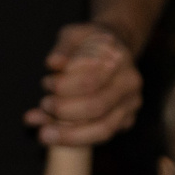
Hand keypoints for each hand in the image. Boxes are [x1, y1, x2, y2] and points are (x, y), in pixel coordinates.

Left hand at [24, 22, 143, 146]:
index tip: (46, 83)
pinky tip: (53, 136)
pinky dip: (76, 140)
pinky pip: (100, 137)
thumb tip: (52, 64)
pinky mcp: (125, 122)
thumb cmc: (89, 42)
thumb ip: (63, 48)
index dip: (64, 87)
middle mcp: (130, 85)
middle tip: (43, 108)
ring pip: (103, 130)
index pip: (91, 81)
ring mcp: (131, 106)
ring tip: (43, 133)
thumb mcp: (75, 35)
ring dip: (70, 135)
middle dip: (64, 113)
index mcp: (120, 60)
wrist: (114, 50)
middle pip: (97, 107)